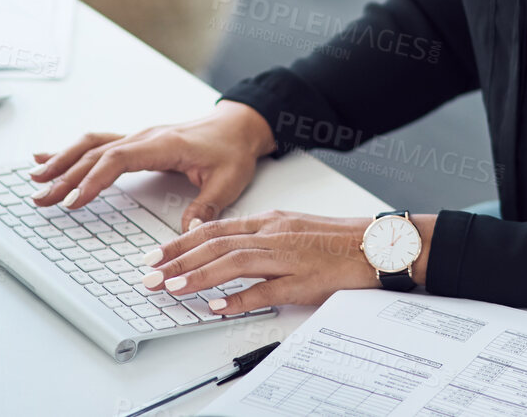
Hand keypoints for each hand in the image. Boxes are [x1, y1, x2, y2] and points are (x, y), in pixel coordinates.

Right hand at [28, 100, 276, 229]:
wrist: (238, 125)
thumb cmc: (232, 150)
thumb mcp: (227, 181)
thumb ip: (206, 206)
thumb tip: (188, 232)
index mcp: (163, 144)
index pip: (118, 158)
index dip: (93, 179)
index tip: (73, 200)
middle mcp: (145, 137)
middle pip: (96, 153)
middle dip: (65, 175)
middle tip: (41, 198)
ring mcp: (138, 138)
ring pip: (91, 145)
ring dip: (62, 160)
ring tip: (34, 178)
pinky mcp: (136, 143)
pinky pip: (98, 144)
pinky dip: (70, 151)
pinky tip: (48, 157)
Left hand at [136, 210, 436, 315]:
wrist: (377, 245)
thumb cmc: (335, 239)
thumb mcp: (290, 227)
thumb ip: (256, 234)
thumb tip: (219, 240)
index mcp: (270, 221)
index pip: (214, 229)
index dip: (180, 243)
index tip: (154, 255)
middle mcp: (274, 234)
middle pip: (216, 244)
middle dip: (178, 260)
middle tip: (149, 275)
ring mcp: (287, 257)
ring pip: (235, 263)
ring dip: (199, 276)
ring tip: (172, 287)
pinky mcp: (303, 281)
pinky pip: (265, 292)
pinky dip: (238, 299)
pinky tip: (216, 306)